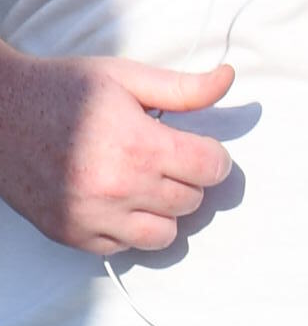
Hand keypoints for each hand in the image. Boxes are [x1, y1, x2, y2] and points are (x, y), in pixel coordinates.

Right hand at [0, 49, 234, 253]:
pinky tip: (114, 199)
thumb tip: (228, 79)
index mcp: (138, 145)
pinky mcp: (71, 234)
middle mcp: (118, 188)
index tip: (196, 147)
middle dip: (186, 179)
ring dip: (162, 211)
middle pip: (192, 201)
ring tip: (142, 183)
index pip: (212, 169)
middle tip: (161, 158)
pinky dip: (127, 229)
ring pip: (164, 235)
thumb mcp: (124, 77)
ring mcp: (92, 216)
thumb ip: (182, 88)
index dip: (211, 155)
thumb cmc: (62, 89)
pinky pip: (124, 248)